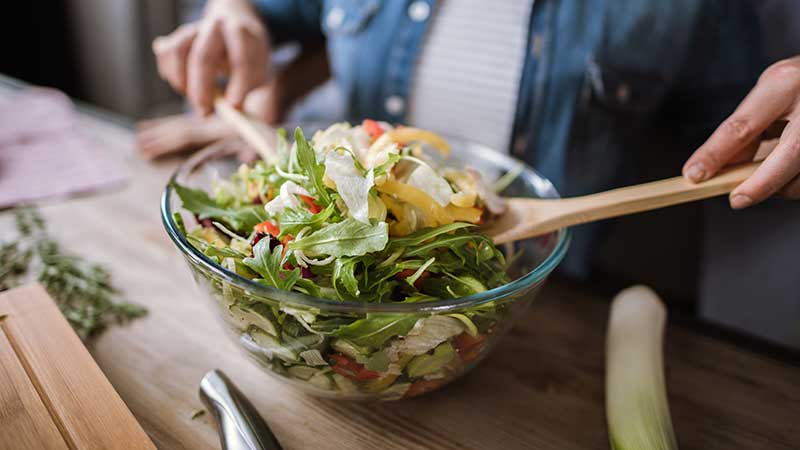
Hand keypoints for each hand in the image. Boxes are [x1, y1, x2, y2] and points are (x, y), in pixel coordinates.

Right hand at [139, 44, 330, 159]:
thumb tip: (249, 157)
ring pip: (178, 52)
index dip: (239, 84)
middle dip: (202, 89)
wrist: (235, 29)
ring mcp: (195, 29)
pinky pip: (166, 55)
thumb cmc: (250, 59)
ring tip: (197, 100)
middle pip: (202, 55)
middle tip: (205, 113)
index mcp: (244, 33)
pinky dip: (171, 75)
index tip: (236, 105)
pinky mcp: (178, 37)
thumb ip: (256, 106)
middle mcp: (217, 27)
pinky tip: (185, 88)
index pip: (242, 58)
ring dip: (182, 82)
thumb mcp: (261, 77)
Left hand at [683, 56, 799, 208]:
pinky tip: (788, 173)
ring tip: (767, 176)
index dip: (715, 154)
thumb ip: (747, 128)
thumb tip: (719, 168)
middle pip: (791, 152)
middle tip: (736, 199)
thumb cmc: (799, 86)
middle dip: (761, 183)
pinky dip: (795, 182)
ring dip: (781, 184)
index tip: (694, 175)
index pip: (743, 126)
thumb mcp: (769, 94)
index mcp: (785, 84)